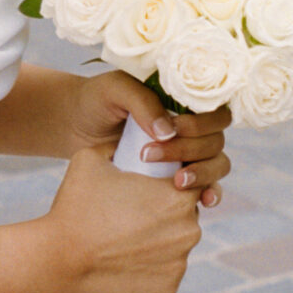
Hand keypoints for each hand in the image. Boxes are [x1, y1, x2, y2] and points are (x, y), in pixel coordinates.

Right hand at [43, 145, 202, 292]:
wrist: (57, 261)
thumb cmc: (74, 208)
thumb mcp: (91, 159)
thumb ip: (118, 146)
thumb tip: (126, 140)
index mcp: (178, 196)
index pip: (191, 185)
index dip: (172, 185)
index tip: (149, 192)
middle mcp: (188, 230)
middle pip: (185, 218)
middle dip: (165, 217)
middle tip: (131, 218)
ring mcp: (178, 263)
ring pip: (174, 248)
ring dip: (158, 245)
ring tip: (123, 243)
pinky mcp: (167, 291)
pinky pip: (163, 275)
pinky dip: (148, 271)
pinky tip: (122, 265)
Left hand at [67, 70, 231, 206]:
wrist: (75, 126)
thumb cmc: (97, 101)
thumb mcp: (116, 90)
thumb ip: (142, 103)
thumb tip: (168, 132)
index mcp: (185, 101)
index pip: (215, 112)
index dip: (200, 124)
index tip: (171, 130)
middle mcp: (192, 127)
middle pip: (215, 142)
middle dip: (189, 151)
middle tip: (150, 156)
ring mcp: (187, 153)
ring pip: (217, 165)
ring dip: (203, 174)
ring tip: (178, 183)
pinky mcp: (177, 176)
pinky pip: (206, 186)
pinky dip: (210, 194)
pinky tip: (202, 202)